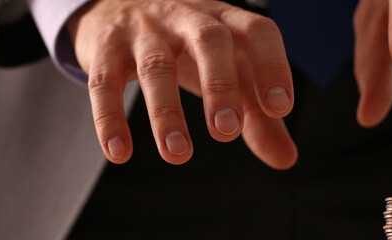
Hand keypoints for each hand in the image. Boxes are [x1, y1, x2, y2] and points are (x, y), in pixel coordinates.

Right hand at [68, 0, 296, 168]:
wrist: (118, 3)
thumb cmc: (189, 47)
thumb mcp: (228, 70)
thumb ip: (258, 114)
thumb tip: (286, 158)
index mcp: (225, 19)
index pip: (258, 30)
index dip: (272, 65)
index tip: (281, 108)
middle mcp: (187, 16)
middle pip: (210, 39)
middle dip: (220, 85)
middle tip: (226, 132)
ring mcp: (144, 29)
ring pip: (156, 65)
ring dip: (166, 112)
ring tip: (178, 154)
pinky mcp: (105, 47)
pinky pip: (105, 81)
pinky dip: (110, 118)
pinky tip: (120, 152)